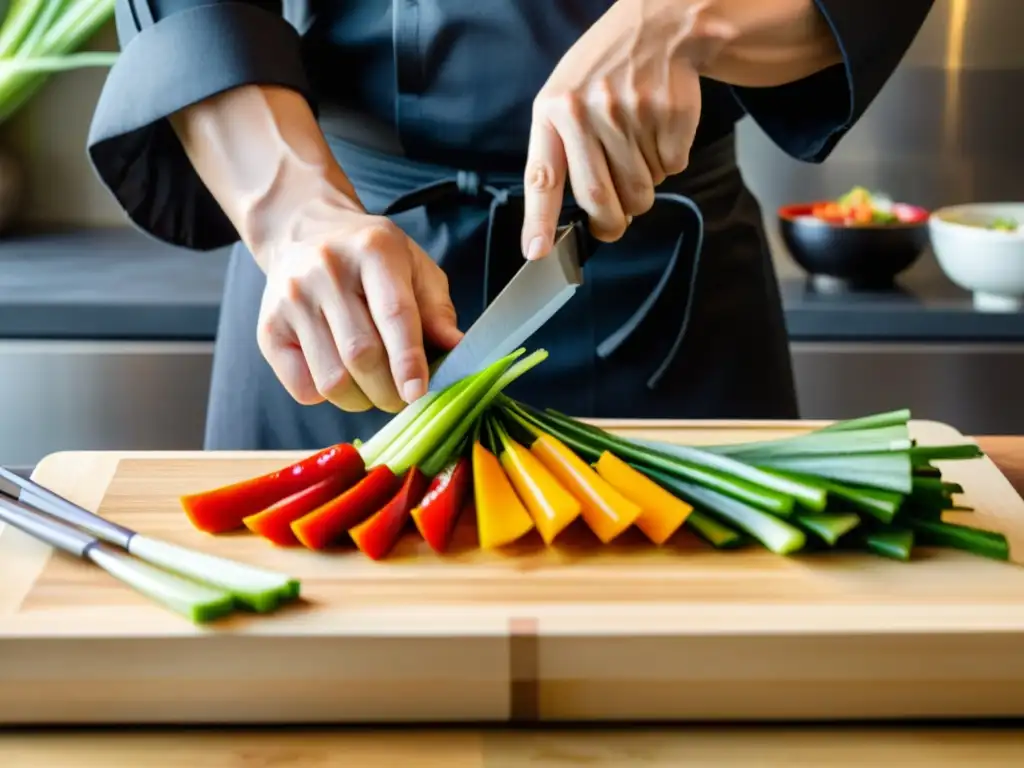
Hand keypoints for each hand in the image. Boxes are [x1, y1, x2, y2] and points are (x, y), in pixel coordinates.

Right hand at [256, 207, 462, 412]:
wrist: (305, 233)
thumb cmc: (372, 258)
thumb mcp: (415, 267)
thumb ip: (437, 310)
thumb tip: (455, 351)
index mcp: (373, 251)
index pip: (393, 315)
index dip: (408, 361)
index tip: (418, 394)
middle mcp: (326, 271)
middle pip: (362, 354)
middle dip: (390, 391)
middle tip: (403, 398)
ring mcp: (291, 299)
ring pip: (332, 379)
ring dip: (361, 399)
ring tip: (374, 388)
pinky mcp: (269, 328)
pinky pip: (303, 387)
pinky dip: (328, 397)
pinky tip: (341, 375)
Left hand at [521, 0, 732, 258]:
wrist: (660, 26)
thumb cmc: (603, 72)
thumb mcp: (564, 97)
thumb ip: (559, 154)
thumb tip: (564, 221)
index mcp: (553, 110)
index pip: (543, 177)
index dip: (539, 220)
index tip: (536, 253)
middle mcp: (588, 112)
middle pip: (599, 199)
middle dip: (610, 224)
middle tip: (614, 223)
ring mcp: (631, 113)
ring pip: (641, 190)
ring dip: (642, 188)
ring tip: (637, 151)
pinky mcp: (670, 114)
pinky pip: (672, 169)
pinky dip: (669, 163)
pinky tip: (659, 132)